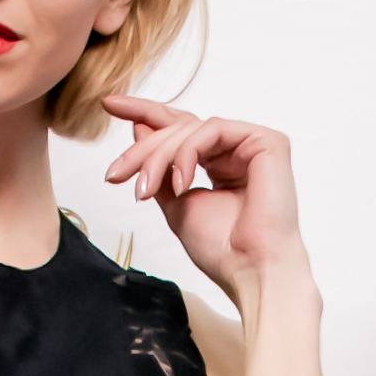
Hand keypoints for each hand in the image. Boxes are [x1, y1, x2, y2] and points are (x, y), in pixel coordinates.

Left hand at [104, 97, 311, 311]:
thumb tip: (138, 129)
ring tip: (144, 189)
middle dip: (143, 149)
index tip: (109, 105)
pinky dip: (187, 153)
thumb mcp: (175, 205)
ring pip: (192, 129)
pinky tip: (180, 183)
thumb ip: (159, 169)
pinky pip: (212, 130)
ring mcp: (253, 144)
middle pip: (181, 128)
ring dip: (159, 156)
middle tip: (116, 173)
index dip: (145, 114)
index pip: (181, 130)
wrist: (252, 271)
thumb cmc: (222, 250)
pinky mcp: (266, 141)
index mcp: (221, 164)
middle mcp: (237, 151)